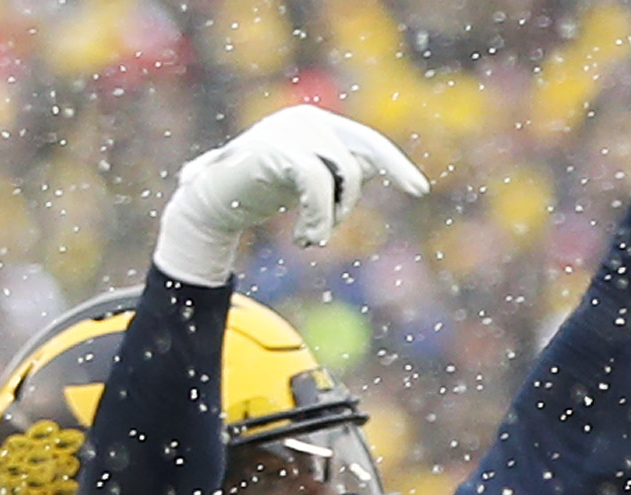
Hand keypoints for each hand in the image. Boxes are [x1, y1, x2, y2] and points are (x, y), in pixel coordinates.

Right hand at [155, 105, 428, 286]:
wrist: (211, 200)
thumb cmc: (261, 191)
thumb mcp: (310, 182)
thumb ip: (339, 173)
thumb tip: (373, 168)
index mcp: (319, 123)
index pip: (367, 142)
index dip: (394, 164)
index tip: (419, 190)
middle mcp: (307, 118)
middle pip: (356, 165)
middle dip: (346, 204)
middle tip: (322, 233)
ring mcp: (289, 129)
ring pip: (341, 175)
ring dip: (330, 216)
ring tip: (311, 240)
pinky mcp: (274, 148)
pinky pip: (317, 182)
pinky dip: (319, 215)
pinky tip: (307, 239)